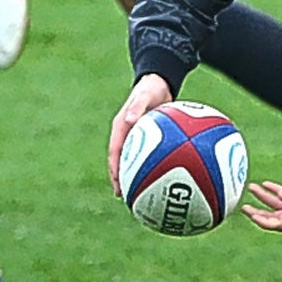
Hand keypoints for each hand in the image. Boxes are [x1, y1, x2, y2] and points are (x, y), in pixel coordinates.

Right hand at [107, 74, 175, 191]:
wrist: (158, 83)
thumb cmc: (150, 88)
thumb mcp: (144, 95)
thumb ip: (137, 107)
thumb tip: (131, 119)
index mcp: (121, 128)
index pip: (115, 153)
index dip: (115, 171)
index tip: (118, 187)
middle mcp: (126, 136)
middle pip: (122, 163)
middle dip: (123, 181)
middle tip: (127, 199)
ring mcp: (136, 139)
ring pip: (134, 162)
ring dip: (137, 178)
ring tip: (143, 196)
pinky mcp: (147, 139)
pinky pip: (149, 157)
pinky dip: (154, 168)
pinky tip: (166, 181)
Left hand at [242, 161, 281, 230]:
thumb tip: (280, 196)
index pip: (279, 224)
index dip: (263, 221)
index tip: (251, 214)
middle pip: (277, 219)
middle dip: (260, 213)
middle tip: (245, 208)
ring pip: (281, 208)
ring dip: (266, 199)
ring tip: (253, 188)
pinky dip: (277, 193)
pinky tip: (267, 185)